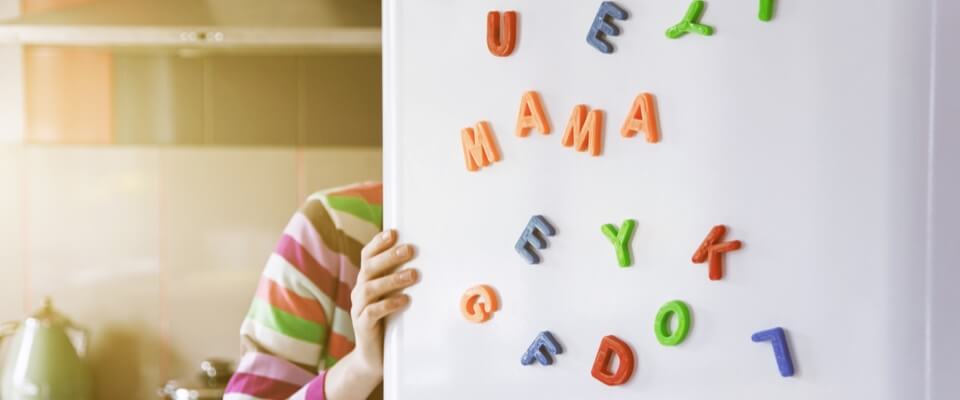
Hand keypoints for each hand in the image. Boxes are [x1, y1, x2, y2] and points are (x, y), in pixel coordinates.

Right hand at [325, 229, 417, 399]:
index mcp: (366, 280)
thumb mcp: (393, 297)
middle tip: (409, 250)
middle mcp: (359, 291)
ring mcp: (358, 308)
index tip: (394, 233)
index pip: (368, 256)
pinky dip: (388, 304)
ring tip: (412, 275)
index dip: (378, 243)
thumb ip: (402, 280)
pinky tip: (403, 300)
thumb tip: (426, 261)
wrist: (373, 356)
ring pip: (370, 288)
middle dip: (389, 257)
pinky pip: (372, 312)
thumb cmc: (388, 322)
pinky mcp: (362, 326)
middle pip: (369, 268)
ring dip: (392, 279)